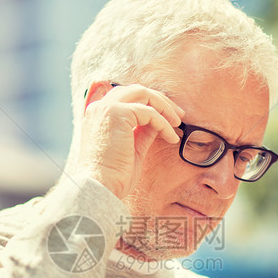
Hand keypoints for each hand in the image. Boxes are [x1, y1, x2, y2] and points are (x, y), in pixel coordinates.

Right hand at [66, 82, 183, 198]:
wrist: (100, 187)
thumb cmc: (114, 176)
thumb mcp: (132, 149)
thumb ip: (142, 132)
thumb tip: (158, 123)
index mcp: (99, 115)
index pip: (127, 97)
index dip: (149, 103)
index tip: (167, 116)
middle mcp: (99, 107)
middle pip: (136, 90)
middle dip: (160, 100)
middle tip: (178, 115)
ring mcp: (106, 108)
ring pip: (143, 94)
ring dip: (164, 107)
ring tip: (178, 123)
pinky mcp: (117, 113)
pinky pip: (149, 112)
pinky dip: (164, 123)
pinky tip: (171, 138)